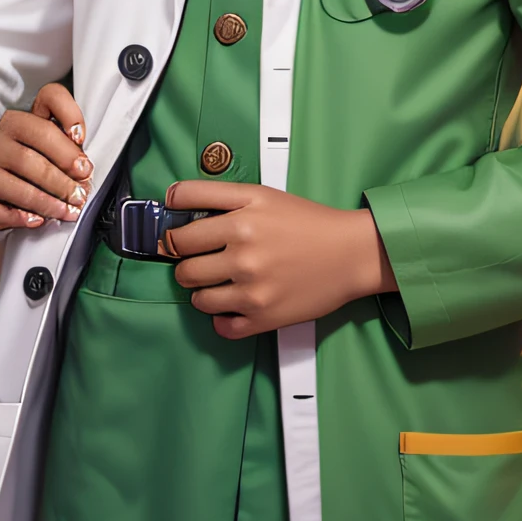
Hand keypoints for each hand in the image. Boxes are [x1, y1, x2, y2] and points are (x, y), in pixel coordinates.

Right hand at [0, 84, 92, 231]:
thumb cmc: (27, 160)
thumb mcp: (48, 142)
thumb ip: (68, 142)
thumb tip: (82, 164)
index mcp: (17, 122)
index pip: (45, 104)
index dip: (68, 118)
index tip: (81, 140)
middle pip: (28, 158)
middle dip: (61, 179)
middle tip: (80, 193)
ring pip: (15, 187)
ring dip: (48, 202)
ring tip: (67, 210)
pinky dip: (21, 217)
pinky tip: (37, 219)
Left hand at [161, 181, 398, 338]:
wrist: (350, 253)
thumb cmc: (305, 220)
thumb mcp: (258, 193)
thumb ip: (211, 193)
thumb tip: (171, 197)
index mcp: (239, 224)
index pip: (178, 235)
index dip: (174, 236)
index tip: (181, 238)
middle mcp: (244, 259)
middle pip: (183, 270)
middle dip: (187, 265)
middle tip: (203, 260)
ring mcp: (253, 293)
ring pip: (198, 300)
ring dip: (203, 292)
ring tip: (219, 282)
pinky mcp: (265, 319)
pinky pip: (222, 328)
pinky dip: (222, 319)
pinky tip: (233, 305)